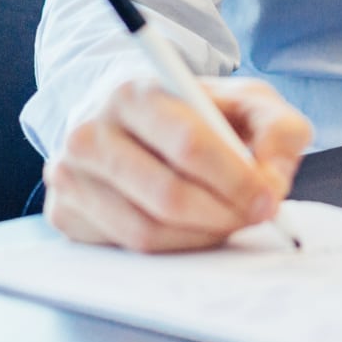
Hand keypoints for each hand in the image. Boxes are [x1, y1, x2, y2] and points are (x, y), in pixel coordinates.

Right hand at [43, 76, 312, 251]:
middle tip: (253, 218)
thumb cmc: (194, 111)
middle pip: (166, 195)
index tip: (268, 198)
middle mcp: (90, 131)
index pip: (188, 145)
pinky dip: (170, 248)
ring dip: (199, 237)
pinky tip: (189, 228)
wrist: (131, 117)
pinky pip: (124, 249)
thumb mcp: (246, 102)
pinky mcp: (64, 212)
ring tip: (225, 221)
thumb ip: (278, 130)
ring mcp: (70, 174)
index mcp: (134, 92)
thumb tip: (272, 182)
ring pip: (145, 231)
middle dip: (222, 215)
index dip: (235, 179)